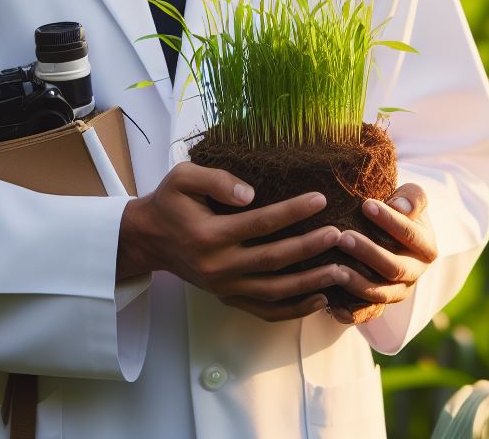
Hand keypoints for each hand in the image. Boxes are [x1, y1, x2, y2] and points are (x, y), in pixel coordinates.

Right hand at [117, 161, 343, 321]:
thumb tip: (250, 193)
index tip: (321, 198)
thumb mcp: (183, 178)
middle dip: (310, 247)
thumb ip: (216, 180)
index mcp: (210, 235)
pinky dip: (294, 309)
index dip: (293, 211)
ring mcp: (224, 287)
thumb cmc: (169, 202)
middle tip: (339, 234)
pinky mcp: (227, 298)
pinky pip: (265, 311)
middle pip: (274, 260)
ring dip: (310, 283)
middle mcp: (219, 266)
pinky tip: (320, 298)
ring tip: (340, 269)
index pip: (261, 223)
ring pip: (275, 291)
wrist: (148, 238)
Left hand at [329, 183, 437, 324]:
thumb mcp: (409, 197)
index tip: (366, 205)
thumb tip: (400, 206)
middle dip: (368, 253)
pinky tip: (333, 306)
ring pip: (381, 293)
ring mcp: (398, 291)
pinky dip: (352, 312)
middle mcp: (415, 273)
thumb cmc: (397, 208)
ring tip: (334, 269)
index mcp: (426, 247)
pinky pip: (368, 313)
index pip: (411, 235)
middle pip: (395, 267)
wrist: (388, 232)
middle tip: (343, 238)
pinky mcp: (380, 304)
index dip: (390, 221)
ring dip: (358, 282)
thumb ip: (412, 197)